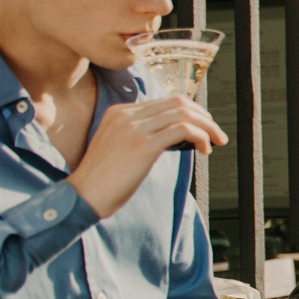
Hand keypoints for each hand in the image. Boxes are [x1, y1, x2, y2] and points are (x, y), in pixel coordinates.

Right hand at [68, 95, 228, 217]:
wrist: (82, 197)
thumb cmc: (103, 180)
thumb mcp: (118, 147)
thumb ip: (140, 135)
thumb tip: (174, 137)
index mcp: (119, 112)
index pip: (166, 102)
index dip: (191, 112)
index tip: (203, 127)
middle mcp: (126, 114)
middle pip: (178, 103)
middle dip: (204, 117)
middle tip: (217, 134)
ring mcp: (133, 128)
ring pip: (184, 114)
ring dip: (207, 127)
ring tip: (216, 142)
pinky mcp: (142, 145)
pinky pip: (182, 130)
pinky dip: (200, 136)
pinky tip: (204, 149)